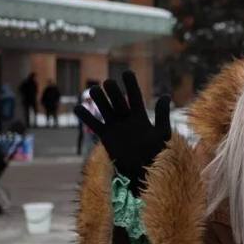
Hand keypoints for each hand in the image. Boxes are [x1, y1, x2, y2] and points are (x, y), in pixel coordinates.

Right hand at [74, 71, 171, 193]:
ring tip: (94, 90)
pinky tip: (78, 107)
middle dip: (113, 92)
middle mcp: (126, 119)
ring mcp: (115, 127)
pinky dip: (87, 117)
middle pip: (118, 102)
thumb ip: (162, 115)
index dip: (131, 85)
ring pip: (105, 110)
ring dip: (100, 100)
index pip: (135, 97)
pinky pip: (95, 125)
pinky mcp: (106, 136)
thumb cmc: (157, 153)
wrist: (145, 171)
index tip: (127, 72)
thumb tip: (165, 96)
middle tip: (108, 82)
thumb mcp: (161, 133)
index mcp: (141, 117)